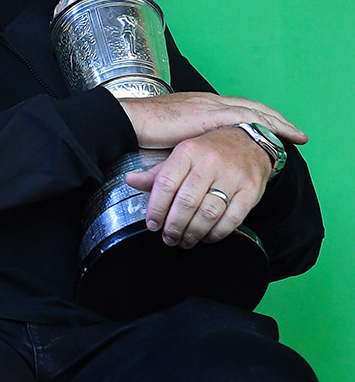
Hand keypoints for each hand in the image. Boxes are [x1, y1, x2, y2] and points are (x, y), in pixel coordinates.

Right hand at [118, 92, 306, 149]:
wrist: (130, 121)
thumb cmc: (142, 130)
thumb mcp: (169, 137)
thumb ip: (184, 144)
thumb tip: (191, 159)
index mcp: (198, 105)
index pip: (235, 108)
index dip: (255, 116)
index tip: (271, 125)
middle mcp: (208, 101)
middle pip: (250, 107)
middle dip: (274, 118)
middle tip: (294, 131)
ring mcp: (210, 106)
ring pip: (254, 111)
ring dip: (277, 122)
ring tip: (295, 135)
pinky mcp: (210, 115)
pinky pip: (246, 117)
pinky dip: (265, 124)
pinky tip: (277, 133)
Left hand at [125, 126, 273, 247]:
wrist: (250, 141)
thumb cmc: (210, 150)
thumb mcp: (181, 154)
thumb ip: (157, 172)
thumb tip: (130, 180)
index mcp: (188, 152)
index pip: (166, 183)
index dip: (156, 208)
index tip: (152, 224)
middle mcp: (210, 162)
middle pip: (186, 202)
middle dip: (174, 226)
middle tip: (168, 237)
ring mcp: (233, 177)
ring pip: (208, 213)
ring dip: (193, 233)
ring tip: (184, 241)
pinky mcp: (251, 190)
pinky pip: (232, 219)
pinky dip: (217, 233)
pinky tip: (206, 237)